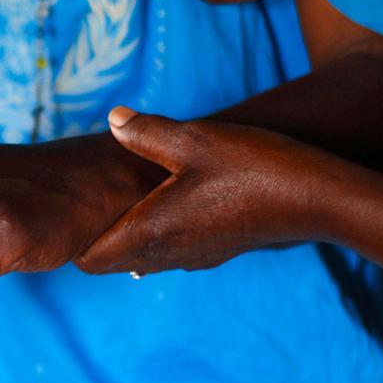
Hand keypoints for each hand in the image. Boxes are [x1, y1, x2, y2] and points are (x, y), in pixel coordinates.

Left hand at [80, 107, 331, 275]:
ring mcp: (194, 257)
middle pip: (109, 262)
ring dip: (124, 235)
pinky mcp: (216, 251)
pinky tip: (163, 202)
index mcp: (152, 231)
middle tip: (82, 203)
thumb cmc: (256, 167)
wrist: (318, 198)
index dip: (71, 238)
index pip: (90, 259)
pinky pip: (169, 251)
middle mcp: (169, 254)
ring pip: (140, 258)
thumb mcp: (196, 139)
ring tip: (117, 200)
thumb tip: (112, 119)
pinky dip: (154, 234)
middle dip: (90, 238)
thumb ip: (146, 132)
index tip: (64, 212)